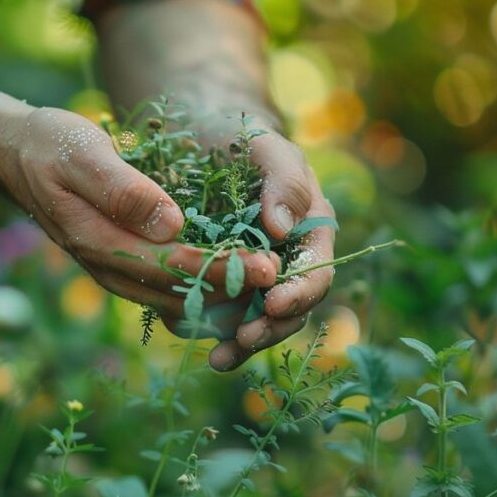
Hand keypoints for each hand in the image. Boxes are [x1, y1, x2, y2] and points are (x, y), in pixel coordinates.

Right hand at [0, 107, 279, 332]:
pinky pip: (165, 289)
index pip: (172, 266)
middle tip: (284, 282)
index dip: (223, 270)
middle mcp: (109, 266)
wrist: (16, 154)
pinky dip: (201, 291)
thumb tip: (172, 225)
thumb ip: (123, 191)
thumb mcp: (83, 154)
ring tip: (270, 290)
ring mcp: (114, 270)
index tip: (268, 266)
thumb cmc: (51, 145)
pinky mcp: (121, 263)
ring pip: (174, 298)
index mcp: (100, 242)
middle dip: (233, 290)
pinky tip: (234, 281)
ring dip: (220, 299)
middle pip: (179, 292)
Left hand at [193, 125, 336, 371]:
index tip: (276, 303)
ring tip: (217, 359)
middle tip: (242, 340)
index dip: (299, 294)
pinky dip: (201, 326)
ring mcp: (250, 276)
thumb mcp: (268, 147)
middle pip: (287, 310)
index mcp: (309, 234)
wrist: (201, 136)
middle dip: (268, 329)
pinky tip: (182, 329)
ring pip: (252, 319)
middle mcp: (283, 262)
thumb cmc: (243, 138)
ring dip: (238, 343)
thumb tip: (283, 230)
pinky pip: (213, 311)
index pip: (314, 275)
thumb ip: (284, 181)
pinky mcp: (215, 281)